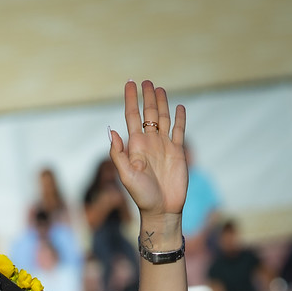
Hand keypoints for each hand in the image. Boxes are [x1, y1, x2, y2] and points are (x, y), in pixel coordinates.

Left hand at [109, 80, 187, 221]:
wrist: (162, 210)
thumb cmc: (142, 196)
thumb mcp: (126, 175)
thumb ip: (118, 154)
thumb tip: (111, 131)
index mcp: (135, 146)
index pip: (132, 116)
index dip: (131, 100)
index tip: (130, 83)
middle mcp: (149, 142)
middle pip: (148, 113)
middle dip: (146, 97)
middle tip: (145, 80)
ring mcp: (164, 146)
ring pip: (163, 118)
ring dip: (161, 103)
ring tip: (159, 88)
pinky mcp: (177, 152)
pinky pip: (178, 130)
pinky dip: (179, 118)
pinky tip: (179, 107)